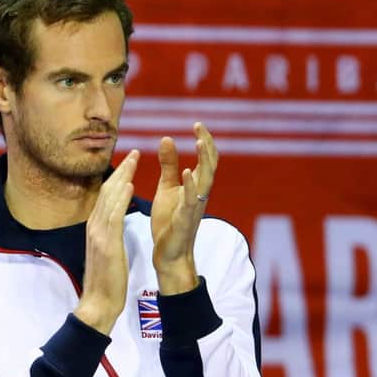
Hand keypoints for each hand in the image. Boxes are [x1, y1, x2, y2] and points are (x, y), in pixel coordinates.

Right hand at [74, 149, 138, 334]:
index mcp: (96, 228)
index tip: (129, 164)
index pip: (106, 196)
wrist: (98, 303)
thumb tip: (113, 222)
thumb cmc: (106, 280)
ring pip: (109, 197)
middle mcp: (94, 226)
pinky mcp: (106, 242)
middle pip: (107, 190)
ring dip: (122, 176)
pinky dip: (121, 198)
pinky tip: (129, 184)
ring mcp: (98, 233)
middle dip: (121, 170)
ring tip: (134, 159)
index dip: (117, 177)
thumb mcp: (106, 251)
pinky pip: (114, 215)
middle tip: (134, 152)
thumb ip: (108, 234)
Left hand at [151, 123, 218, 294]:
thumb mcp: (167, 187)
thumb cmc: (170, 220)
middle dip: (206, 145)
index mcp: (196, 185)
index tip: (197, 123)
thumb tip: (167, 138)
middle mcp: (200, 193)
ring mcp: (195, 206)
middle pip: (210, 165)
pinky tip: (186, 172)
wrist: (169, 252)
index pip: (206, 159)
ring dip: (203, 161)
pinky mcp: (185, 219)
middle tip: (199, 126)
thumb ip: (168, 164)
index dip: (204, 140)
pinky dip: (190, 185)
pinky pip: (191, 200)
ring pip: (205, 180)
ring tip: (199, 142)